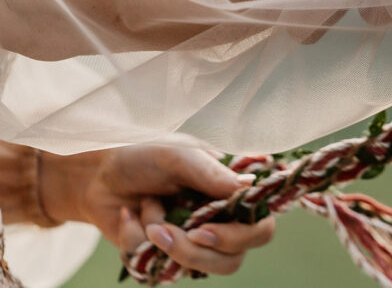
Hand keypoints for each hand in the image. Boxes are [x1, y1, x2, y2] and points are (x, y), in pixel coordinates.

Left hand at [39, 145, 274, 275]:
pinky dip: (136, 241)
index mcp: (231, 194)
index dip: (240, 236)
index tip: (203, 230)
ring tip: (144, 212)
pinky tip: (129, 216)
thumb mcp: (177, 155)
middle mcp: (219, 221)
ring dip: (164, 245)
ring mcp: (192, 243)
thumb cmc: (144, 155)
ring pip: (199, 270)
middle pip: (232, 259)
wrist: (97, 173)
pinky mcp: (163, 258)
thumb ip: (211, 173)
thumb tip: (248, 189)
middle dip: (194, 251)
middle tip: (162, 231)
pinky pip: (157, 268)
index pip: (259, 225)